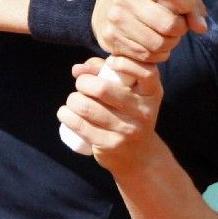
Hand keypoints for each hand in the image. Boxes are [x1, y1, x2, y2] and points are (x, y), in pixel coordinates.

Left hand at [56, 56, 164, 175]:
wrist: (140, 156)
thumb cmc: (129, 113)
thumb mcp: (128, 91)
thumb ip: (105, 71)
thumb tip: (77, 69)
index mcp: (152, 93)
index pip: (145, 72)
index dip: (123, 63)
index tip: (110, 63)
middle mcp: (143, 111)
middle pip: (103, 89)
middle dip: (83, 82)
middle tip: (81, 85)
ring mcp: (127, 130)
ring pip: (86, 107)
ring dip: (72, 100)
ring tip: (73, 101)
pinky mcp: (111, 145)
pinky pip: (80, 125)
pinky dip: (66, 115)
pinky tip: (65, 112)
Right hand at [92, 0, 206, 62]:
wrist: (105, 6)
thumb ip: (189, 3)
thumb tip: (201, 27)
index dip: (189, 6)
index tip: (192, 13)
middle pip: (168, 24)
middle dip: (180, 30)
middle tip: (178, 28)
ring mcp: (117, 20)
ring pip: (158, 44)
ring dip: (170, 45)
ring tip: (167, 38)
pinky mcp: (112, 39)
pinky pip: (146, 56)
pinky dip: (157, 55)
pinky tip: (156, 46)